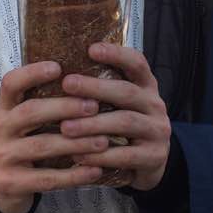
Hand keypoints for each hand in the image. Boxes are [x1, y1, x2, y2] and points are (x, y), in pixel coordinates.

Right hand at [0, 60, 110, 212]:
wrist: (1, 190)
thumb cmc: (24, 148)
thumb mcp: (24, 125)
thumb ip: (44, 107)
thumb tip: (85, 82)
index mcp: (2, 110)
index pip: (10, 83)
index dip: (32, 73)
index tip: (58, 67)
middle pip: (30, 112)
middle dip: (64, 107)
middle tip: (94, 106)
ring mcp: (0, 158)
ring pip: (42, 146)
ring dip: (76, 142)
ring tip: (103, 141)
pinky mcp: (10, 183)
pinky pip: (46, 178)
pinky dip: (74, 175)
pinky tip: (95, 170)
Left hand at [59, 44, 171, 191]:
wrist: (150, 163)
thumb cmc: (121, 126)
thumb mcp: (118, 104)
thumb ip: (99, 89)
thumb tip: (55, 70)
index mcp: (146, 86)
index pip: (137, 63)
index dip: (116, 54)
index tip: (91, 49)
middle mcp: (155, 105)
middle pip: (127, 92)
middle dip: (96, 87)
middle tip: (67, 83)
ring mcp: (157, 131)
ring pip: (125, 123)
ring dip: (92, 124)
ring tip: (65, 127)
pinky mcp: (153, 157)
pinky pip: (125, 156)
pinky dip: (100, 156)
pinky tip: (77, 155)